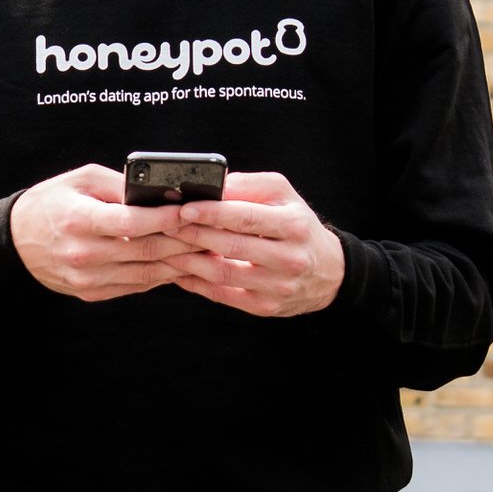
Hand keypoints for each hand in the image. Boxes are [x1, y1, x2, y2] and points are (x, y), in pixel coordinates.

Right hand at [8, 163, 187, 302]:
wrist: (16, 242)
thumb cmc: (50, 204)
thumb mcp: (80, 179)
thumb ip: (119, 184)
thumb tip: (159, 191)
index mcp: (79, 220)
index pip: (132, 222)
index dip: (166, 217)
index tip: (191, 209)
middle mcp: (83, 253)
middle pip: (146, 250)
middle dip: (184, 241)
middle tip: (210, 232)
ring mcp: (87, 278)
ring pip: (146, 274)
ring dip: (179, 263)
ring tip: (203, 251)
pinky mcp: (91, 292)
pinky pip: (135, 286)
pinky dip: (160, 276)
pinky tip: (176, 264)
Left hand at [161, 171, 345, 317]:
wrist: (327, 272)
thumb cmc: (297, 227)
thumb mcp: (284, 197)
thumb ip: (250, 186)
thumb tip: (214, 185)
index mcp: (294, 225)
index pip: (246, 217)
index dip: (212, 213)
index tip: (184, 208)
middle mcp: (289, 258)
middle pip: (231, 246)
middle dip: (194, 235)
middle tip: (166, 225)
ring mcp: (277, 286)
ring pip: (223, 274)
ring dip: (188, 261)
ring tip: (166, 247)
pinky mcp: (265, 306)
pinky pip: (223, 294)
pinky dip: (196, 283)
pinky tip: (179, 271)